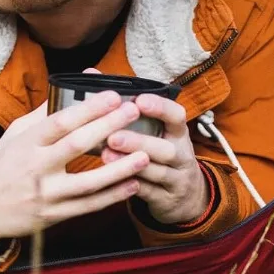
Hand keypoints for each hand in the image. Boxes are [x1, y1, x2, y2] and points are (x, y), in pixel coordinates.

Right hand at [0, 92, 149, 245]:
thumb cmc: (1, 165)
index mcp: (26, 142)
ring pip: (88, 181)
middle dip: (108, 126)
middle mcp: (36, 167)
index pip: (60, 121)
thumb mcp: (15, 134)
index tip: (112, 95)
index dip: (87, 108)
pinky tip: (133, 184)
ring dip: (119, 168)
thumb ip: (43, 114)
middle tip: (133, 111)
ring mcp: (46, 193)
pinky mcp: (53, 215)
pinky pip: (88, 206)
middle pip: (76, 145)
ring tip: (145, 154)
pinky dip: (112, 196)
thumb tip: (68, 89)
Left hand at [101, 94, 208, 224]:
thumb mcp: (149, 129)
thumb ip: (123, 103)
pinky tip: (111, 180)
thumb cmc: (155, 150)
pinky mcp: (166, 200)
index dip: (161, 108)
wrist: (182, 196)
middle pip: (166, 147)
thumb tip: (91, 73)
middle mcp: (181, 154)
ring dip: (129, 164)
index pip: (177, 116)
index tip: (140, 101)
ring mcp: (176, 178)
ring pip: (157, 171)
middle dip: (139, 140)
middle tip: (113, 135)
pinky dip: (129, 186)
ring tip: (105, 155)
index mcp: (176, 131)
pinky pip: (148, 193)